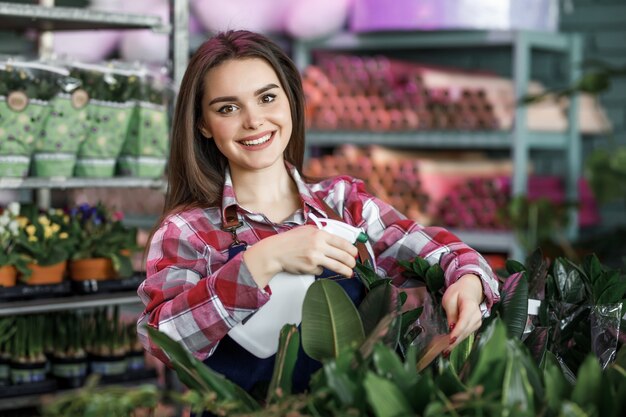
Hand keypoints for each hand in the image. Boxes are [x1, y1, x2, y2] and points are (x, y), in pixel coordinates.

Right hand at [243, 225, 357, 287]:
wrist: (276, 251)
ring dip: (346, 270)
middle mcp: (319, 245)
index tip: (355, 253)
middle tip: (353, 264)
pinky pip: (321, 271)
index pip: (342, 242)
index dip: (351, 249)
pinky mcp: (310, 268)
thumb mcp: (307, 230)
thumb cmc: (290, 240)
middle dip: (351, 261)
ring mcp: (315, 257)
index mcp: (319, 234)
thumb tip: (337, 241)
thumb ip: (322, 234)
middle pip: (342, 255)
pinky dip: (319, 269)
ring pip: (336, 266)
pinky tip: (312, 266)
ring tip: (349, 273)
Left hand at [441, 274, 483, 351]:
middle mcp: (477, 315)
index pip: (464, 320)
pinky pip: (467, 334)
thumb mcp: (449, 299)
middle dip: (455, 341)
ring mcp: (477, 321)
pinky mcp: (475, 325)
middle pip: (466, 330)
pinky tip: (451, 345)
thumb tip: (451, 328)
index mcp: (470, 305)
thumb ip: (451, 313)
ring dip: (457, 342)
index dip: (457, 331)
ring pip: (466, 334)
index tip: (450, 340)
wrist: (469, 290)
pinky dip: (459, 339)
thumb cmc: (457, 293)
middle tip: (444, 351)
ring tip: (445, 351)